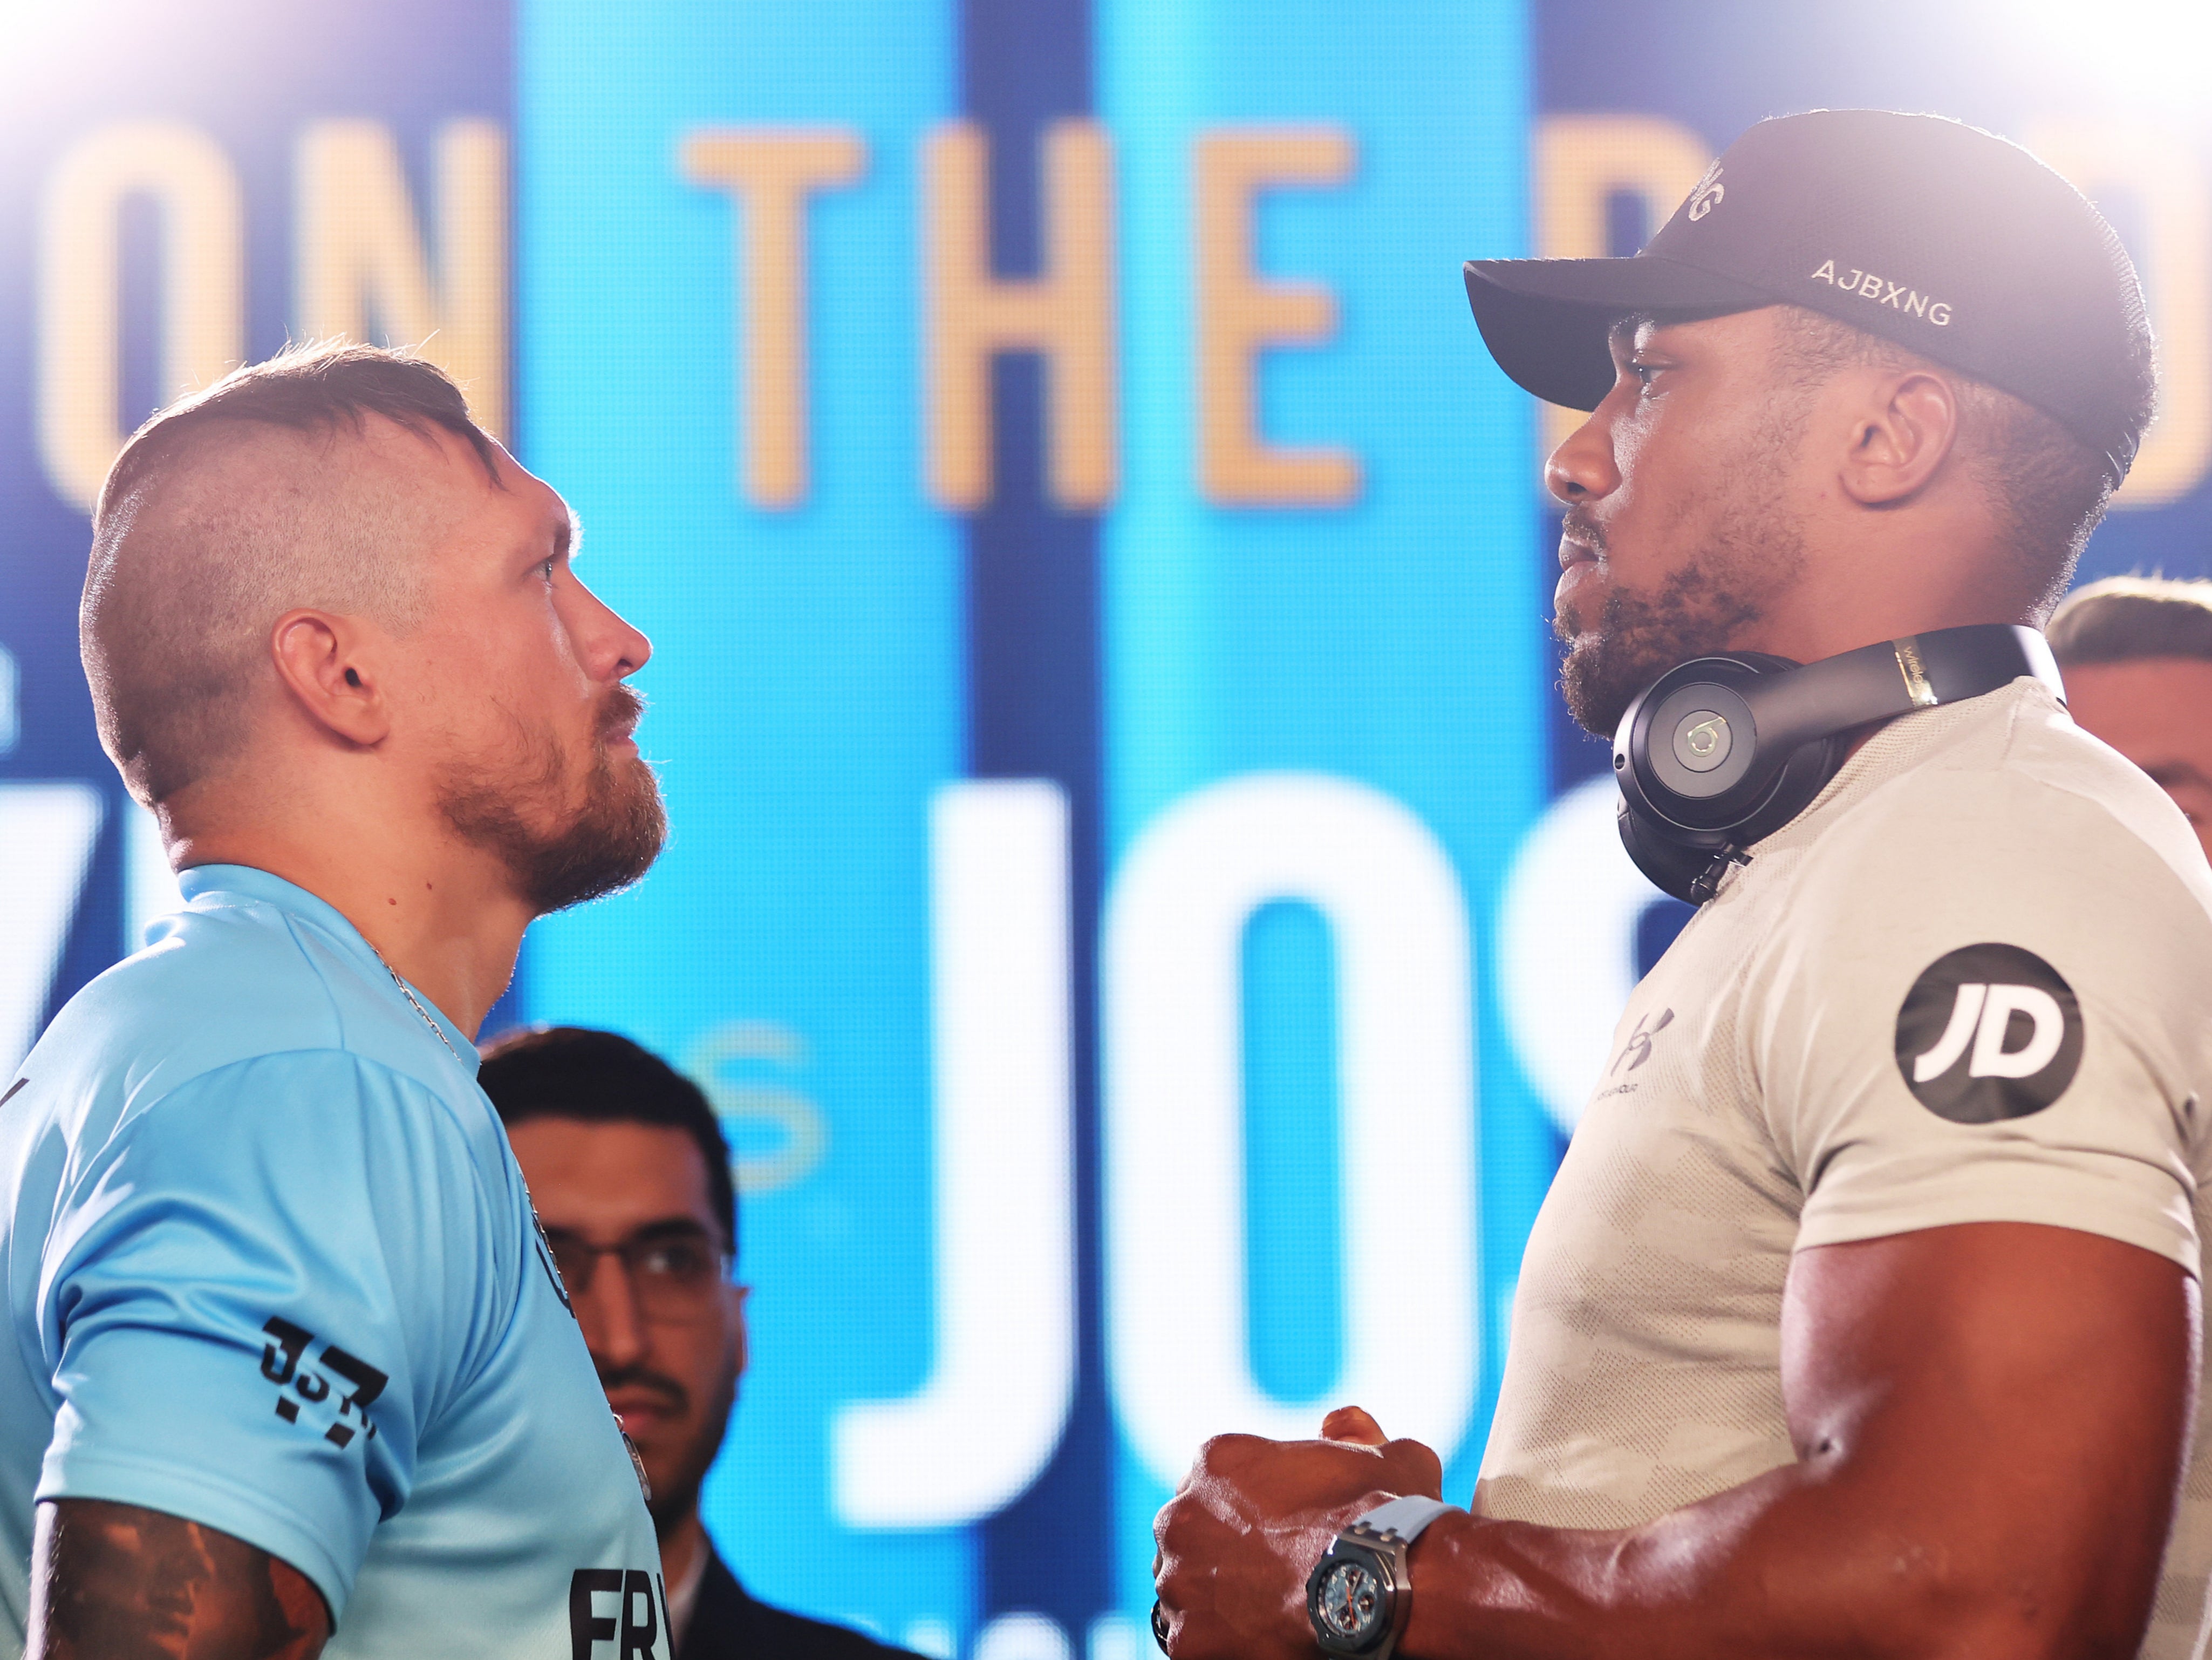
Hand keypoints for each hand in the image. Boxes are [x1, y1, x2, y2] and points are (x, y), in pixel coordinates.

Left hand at [1153, 1406, 1442, 1659]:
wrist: (1383, 1585)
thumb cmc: (1386, 1517)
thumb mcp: (1389, 1452)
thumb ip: (1359, 1431)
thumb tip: (1334, 1427)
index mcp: (1215, 1461)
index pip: (1211, 1483)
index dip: (1243, 1508)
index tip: (1271, 1529)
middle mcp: (1182, 1515)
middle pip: (1189, 1532)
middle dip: (1217, 1548)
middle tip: (1265, 1572)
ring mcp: (1179, 1578)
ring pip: (1184, 1587)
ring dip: (1211, 1596)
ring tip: (1260, 1608)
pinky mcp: (1187, 1638)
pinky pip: (1191, 1640)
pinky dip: (1217, 1642)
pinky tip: (1256, 1638)